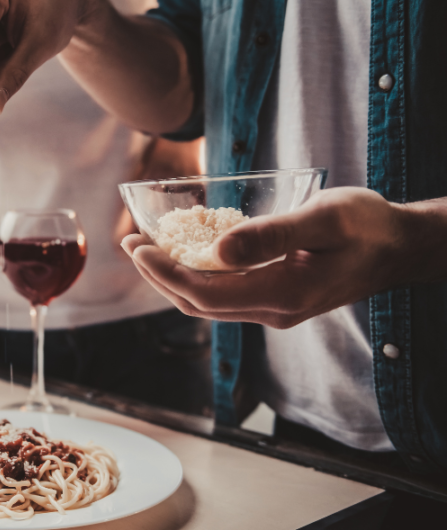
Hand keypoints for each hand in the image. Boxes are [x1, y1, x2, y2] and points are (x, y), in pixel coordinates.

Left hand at [121, 187, 409, 328]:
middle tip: (130, 243)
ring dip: (173, 278)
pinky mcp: (276, 300)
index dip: (165, 274)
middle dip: (159, 275)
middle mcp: (274, 310)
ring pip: (210, 303)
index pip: (206, 293)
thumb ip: (271, 235)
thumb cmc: (366, 226)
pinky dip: (197, 276)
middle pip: (200, 303)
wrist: (399, 248)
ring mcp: (275, 310)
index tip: (137, 247)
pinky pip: (225, 295)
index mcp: (285, 294)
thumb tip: (217, 250)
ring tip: (146, 248)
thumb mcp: (323, 219)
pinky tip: (185, 252)